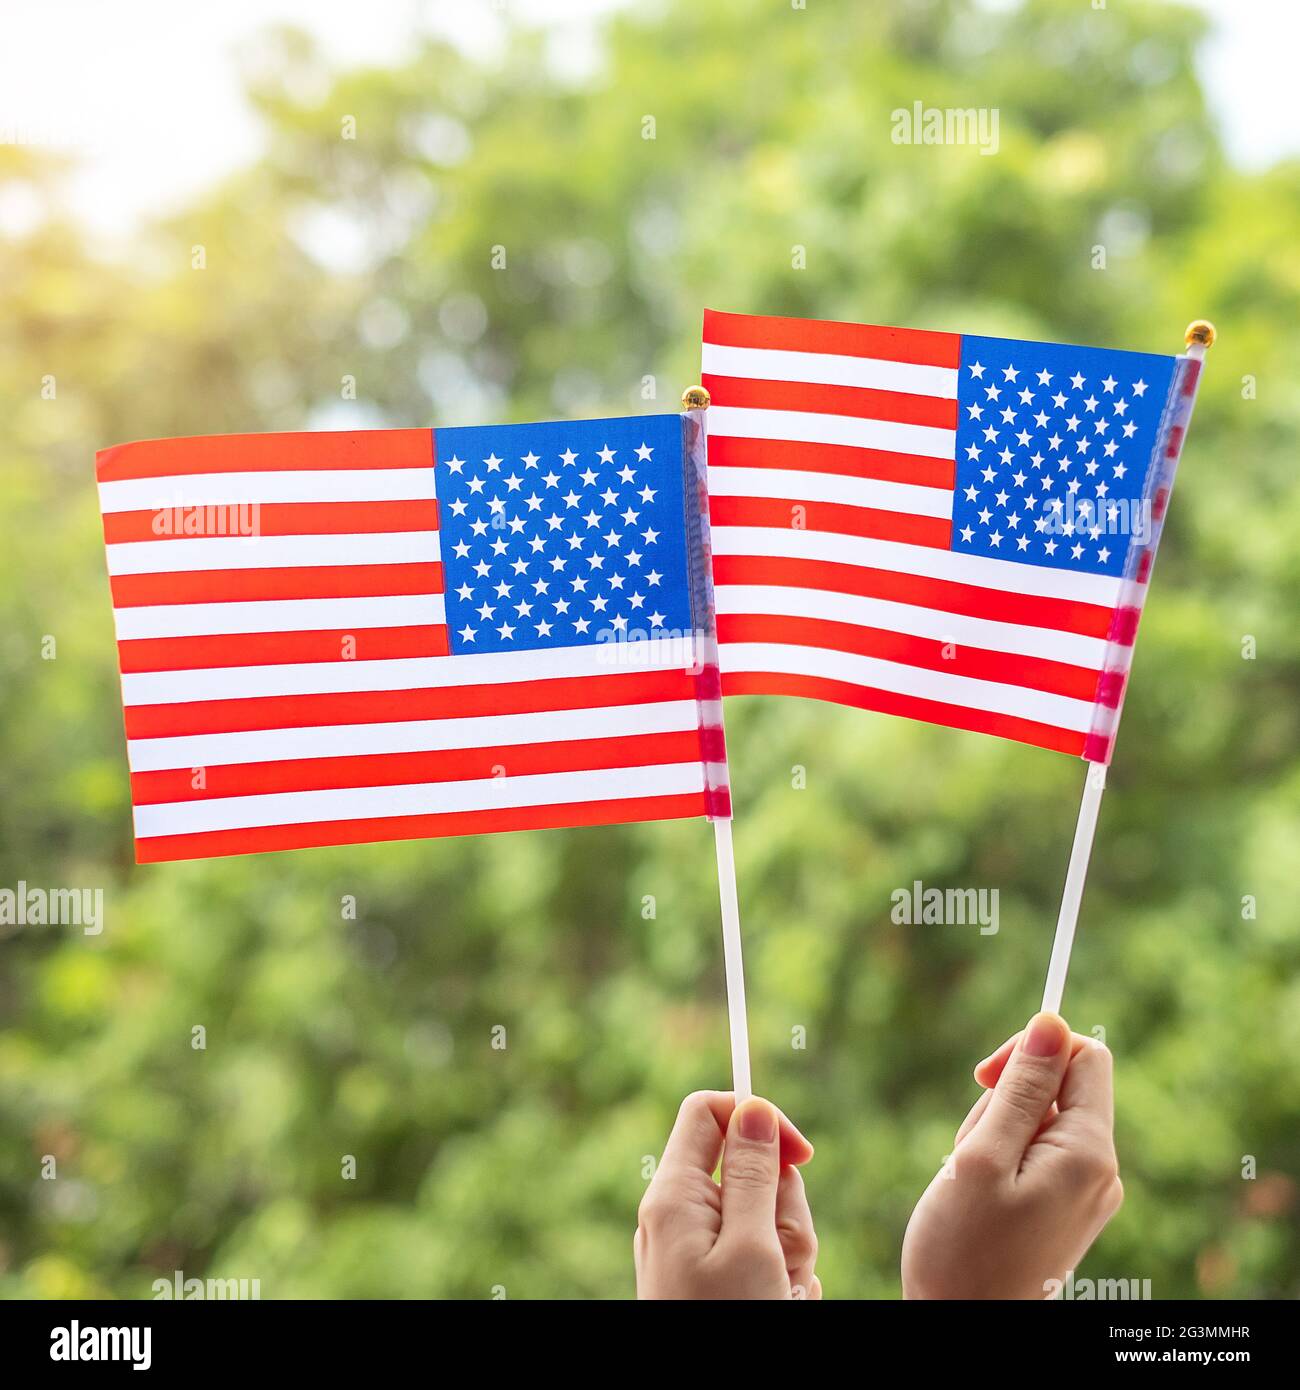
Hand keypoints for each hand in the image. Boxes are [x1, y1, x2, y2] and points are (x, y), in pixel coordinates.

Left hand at [635, 1091, 819, 1298]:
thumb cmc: (727, 1322)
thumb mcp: (751, 1247)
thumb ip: (753, 1175)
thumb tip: (754, 1107)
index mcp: (674, 1195)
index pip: (707, 1111)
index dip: (758, 1119)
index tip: (802, 1154)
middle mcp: (678, 1215)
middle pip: (749, 1171)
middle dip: (784, 1210)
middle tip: (781, 1263)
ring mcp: (693, 1248)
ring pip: (764, 1216)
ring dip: (787, 1253)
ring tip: (779, 1294)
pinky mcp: (709, 1277)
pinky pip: (760, 1256)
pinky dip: (778, 1278)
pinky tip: (777, 1301)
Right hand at [901, 1012, 1122, 1299]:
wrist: (964, 1328)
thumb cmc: (962, 1248)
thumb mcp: (981, 1156)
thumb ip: (1020, 1087)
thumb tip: (1051, 1020)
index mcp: (1088, 1153)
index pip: (1084, 1055)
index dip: (1034, 1048)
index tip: (984, 1075)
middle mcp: (1100, 1170)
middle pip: (1058, 1087)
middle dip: (1004, 1099)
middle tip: (972, 1149)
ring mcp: (1085, 1192)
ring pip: (1039, 1120)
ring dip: (996, 1131)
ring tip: (971, 1178)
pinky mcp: (1065, 1208)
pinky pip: (1035, 1153)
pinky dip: (1000, 1158)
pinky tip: (980, 1194)